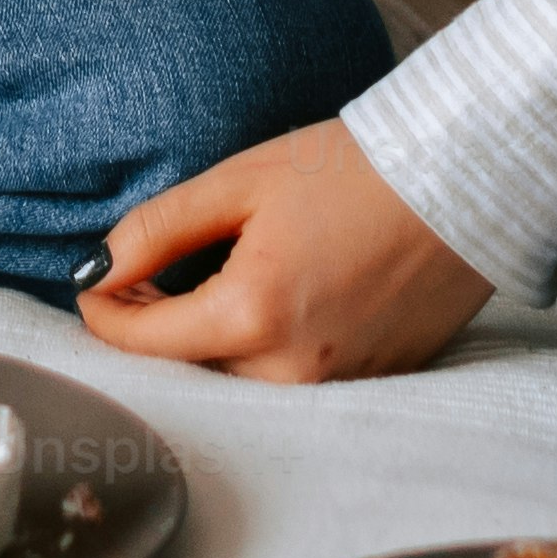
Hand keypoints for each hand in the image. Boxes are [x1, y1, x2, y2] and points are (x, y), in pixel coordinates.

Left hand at [78, 120, 489, 383]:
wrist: (463, 182)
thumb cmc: (354, 171)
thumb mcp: (242, 182)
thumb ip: (159, 229)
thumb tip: (96, 270)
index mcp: (252, 315)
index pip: (143, 342)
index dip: (104, 311)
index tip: (93, 282)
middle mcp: (291, 371)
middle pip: (187, 369)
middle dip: (154, 326)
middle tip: (144, 276)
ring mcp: (333, 386)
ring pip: (234, 381)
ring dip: (206, 341)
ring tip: (208, 278)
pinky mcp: (365, 385)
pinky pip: (286, 382)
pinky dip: (260, 349)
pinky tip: (271, 295)